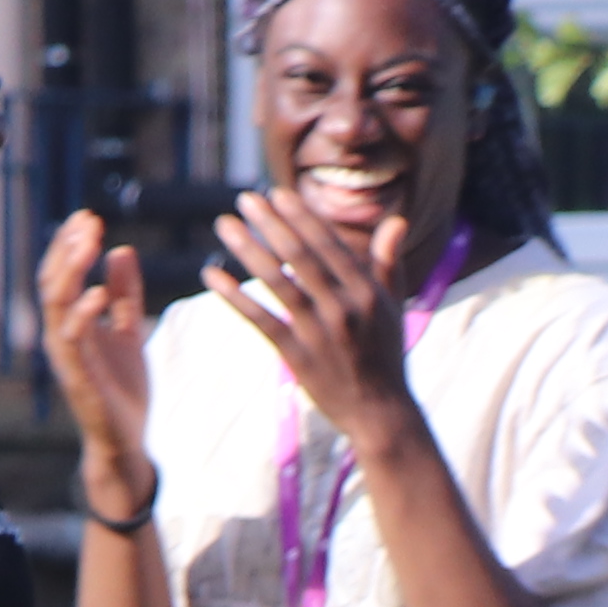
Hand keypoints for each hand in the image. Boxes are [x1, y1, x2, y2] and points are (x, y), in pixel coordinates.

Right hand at [35, 207, 154, 476]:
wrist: (126, 440)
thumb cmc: (123, 388)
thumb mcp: (129, 331)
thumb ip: (126, 295)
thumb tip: (122, 250)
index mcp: (70, 323)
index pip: (60, 274)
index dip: (69, 244)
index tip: (88, 216)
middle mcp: (60, 335)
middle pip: (52, 281)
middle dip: (68, 249)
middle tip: (88, 221)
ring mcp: (66, 356)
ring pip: (56, 304)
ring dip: (71, 271)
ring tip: (90, 243)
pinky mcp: (79, 377)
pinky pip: (73, 340)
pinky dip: (84, 313)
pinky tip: (100, 292)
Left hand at [216, 188, 415, 448]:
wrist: (380, 413)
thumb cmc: (385, 354)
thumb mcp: (392, 306)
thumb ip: (387, 262)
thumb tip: (395, 219)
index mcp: (366, 292)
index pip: (329, 244)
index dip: (301, 217)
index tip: (277, 194)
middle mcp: (343, 308)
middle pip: (300, 256)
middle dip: (271, 223)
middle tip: (244, 198)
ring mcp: (319, 333)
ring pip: (277, 283)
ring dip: (247, 250)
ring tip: (224, 225)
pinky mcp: (297, 356)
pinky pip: (260, 319)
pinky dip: (235, 296)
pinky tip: (212, 275)